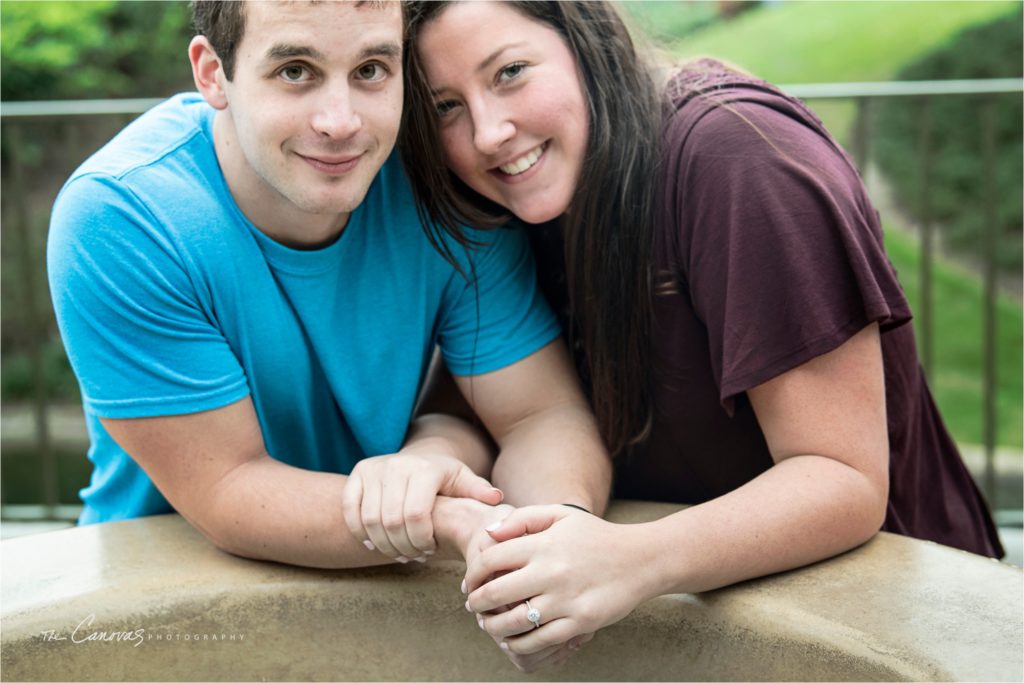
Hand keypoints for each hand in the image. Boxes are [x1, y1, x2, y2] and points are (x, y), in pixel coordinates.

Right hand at [342, 445, 502, 562]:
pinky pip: (351, 511)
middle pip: (391, 521)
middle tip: (414, 557)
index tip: (429, 551)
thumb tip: (496, 499)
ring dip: (383, 545)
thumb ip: (477, 491)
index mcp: (424, 468)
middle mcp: (396, 465)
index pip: (415, 515)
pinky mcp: (357, 474)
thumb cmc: (445, 478)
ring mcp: (374, 468)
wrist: (418, 458)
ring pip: (370, 519)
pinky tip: (375, 545)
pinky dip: (360, 533)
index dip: (420, 540)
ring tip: (399, 553)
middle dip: (402, 546)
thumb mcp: (464, 481)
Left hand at [464, 505, 658, 667]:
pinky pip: (538, 640)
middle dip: (477, 603)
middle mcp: (551, 571)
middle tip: (473, 606)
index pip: (492, 559)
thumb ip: (523, 520)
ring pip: (514, 622)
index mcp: (543, 544)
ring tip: (488, 625)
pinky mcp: (579, 623)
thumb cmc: (596, 536)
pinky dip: (519, 643)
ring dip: (493, 626)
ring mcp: (565, 600)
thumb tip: (489, 534)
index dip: (474, 573)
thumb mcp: (560, 516)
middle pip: (496, 593)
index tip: (470, 582)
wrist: (640, 559)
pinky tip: (513, 640)